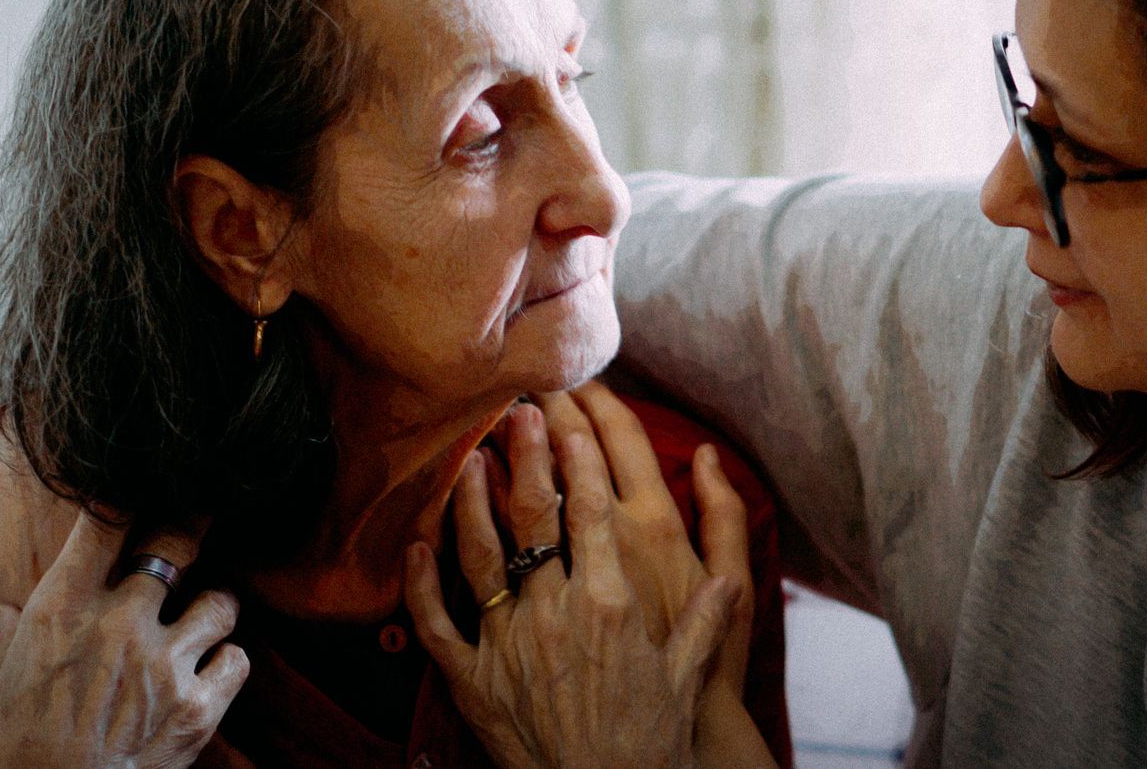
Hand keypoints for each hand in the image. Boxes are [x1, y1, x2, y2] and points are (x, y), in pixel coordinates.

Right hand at [0, 510, 247, 768]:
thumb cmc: (6, 755)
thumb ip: (9, 642)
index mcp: (60, 609)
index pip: (105, 520)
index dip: (126, 497)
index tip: (138, 492)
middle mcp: (119, 624)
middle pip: (177, 542)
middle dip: (191, 527)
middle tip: (200, 519)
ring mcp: (164, 665)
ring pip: (221, 602)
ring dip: (213, 610)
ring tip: (203, 620)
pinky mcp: (197, 710)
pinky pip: (238, 660)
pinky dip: (228, 665)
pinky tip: (211, 672)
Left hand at [404, 402, 740, 768]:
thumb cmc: (654, 739)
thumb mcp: (692, 674)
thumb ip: (708, 615)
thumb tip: (731, 571)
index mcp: (612, 604)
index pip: (591, 511)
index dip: (579, 458)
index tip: (572, 418)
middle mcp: (557, 614)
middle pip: (533, 517)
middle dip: (525, 456)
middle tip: (517, 410)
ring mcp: (509, 644)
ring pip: (480, 555)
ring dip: (471, 501)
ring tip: (470, 457)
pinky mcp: (473, 681)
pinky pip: (436, 623)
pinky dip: (420, 582)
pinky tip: (415, 544)